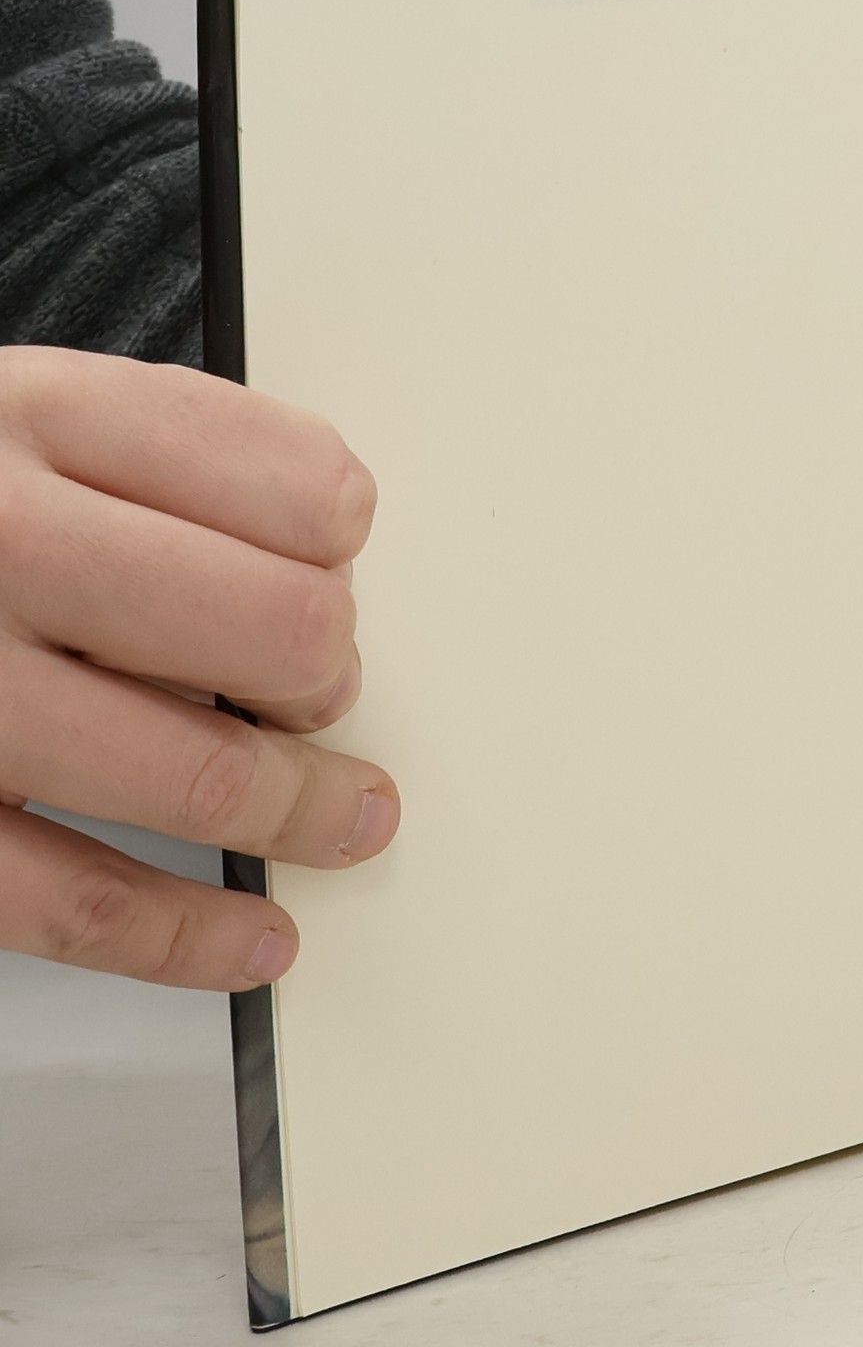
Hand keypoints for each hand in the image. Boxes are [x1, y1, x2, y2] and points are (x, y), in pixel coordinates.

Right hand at [0, 347, 397, 988]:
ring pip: (199, 775)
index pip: (296, 489)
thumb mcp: (1, 409)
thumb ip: (153, 448)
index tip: (332, 569)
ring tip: (344, 817)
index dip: (342, 546)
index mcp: (26, 419)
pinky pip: (78, 901)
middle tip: (315, 689)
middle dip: (326, 674)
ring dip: (305, 809)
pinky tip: (253, 938)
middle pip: (277, 628)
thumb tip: (331, 533)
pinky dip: (191, 937)